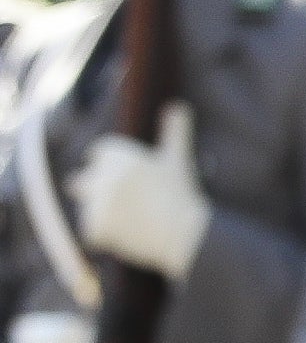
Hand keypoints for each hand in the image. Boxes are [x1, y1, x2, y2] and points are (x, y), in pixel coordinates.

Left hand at [78, 102, 209, 279]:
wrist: (187, 234)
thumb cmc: (183, 194)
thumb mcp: (177, 160)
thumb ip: (173, 132)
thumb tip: (178, 105)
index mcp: (116, 153)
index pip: (97, 154)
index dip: (112, 168)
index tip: (130, 181)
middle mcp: (101, 174)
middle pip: (81, 181)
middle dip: (95, 191)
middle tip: (124, 204)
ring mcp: (96, 201)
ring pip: (88, 207)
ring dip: (102, 215)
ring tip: (131, 222)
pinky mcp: (94, 225)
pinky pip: (90, 231)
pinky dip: (105, 237)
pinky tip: (129, 236)